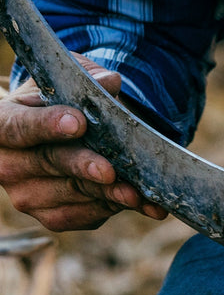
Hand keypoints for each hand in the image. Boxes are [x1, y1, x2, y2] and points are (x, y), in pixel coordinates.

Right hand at [0, 54, 167, 230]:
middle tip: (110, 170)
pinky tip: (138, 201)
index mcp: (4, 122)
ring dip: (104, 194)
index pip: (19, 127)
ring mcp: (26, 193)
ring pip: (68, 194)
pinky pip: (79, 215)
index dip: (47, 126)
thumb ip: (87, 79)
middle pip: (47, 164)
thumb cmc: (62, 97)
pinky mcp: (48, 214)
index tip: (77, 124)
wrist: (60, 127)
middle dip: (82, 166)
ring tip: (135, 192)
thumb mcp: (70, 80)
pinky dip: (110, 207)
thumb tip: (110, 83)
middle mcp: (8, 163)